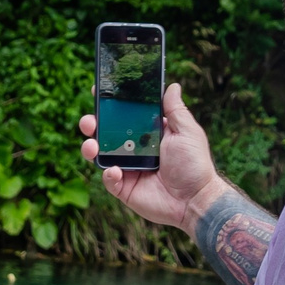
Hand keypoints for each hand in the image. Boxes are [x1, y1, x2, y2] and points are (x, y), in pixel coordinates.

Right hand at [78, 82, 223, 234]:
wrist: (195, 199)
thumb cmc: (194, 164)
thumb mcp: (186, 131)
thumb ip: (175, 109)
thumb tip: (172, 86)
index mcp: (147, 132)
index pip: (124, 114)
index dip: (110, 104)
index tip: (99, 91)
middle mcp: (134, 148)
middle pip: (105, 133)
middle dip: (92, 124)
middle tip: (89, 122)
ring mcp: (127, 168)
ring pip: (100, 155)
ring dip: (90, 147)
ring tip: (91, 146)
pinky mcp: (124, 188)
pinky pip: (108, 179)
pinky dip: (108, 174)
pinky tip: (115, 170)